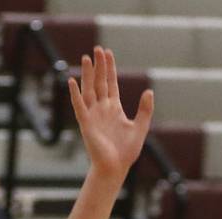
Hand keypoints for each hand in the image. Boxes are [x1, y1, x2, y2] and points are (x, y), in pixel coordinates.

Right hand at [69, 47, 153, 181]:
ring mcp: (93, 115)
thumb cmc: (127, 151)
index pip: (111, 83)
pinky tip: (72, 81)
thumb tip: (149, 91)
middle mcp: (102, 108)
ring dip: (87, 74)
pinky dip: (75, 94)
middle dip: (99, 66)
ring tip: (86, 58)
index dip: (110, 69)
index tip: (108, 53)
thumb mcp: (140, 128)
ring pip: (89, 90)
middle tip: (98, 49)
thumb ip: (145, 110)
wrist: (116, 167)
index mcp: (114, 108)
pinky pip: (79, 106)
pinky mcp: (86, 123)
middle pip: (99, 82)